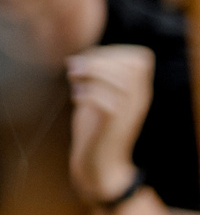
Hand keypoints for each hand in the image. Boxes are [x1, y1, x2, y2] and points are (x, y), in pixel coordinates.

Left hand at [69, 44, 155, 205]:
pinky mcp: (111, 127)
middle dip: (100, 59)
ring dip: (93, 74)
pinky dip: (88, 95)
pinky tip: (76, 97)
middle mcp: (138, 101)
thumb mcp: (97, 97)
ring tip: (74, 78)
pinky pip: (108, 104)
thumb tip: (77, 59)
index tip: (89, 59)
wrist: (97, 163)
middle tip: (76, 68)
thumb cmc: (94, 128)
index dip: (113, 51)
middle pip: (131, 66)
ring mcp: (127, 114)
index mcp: (138, 91)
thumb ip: (95, 79)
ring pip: (121, 82)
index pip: (140, 58)